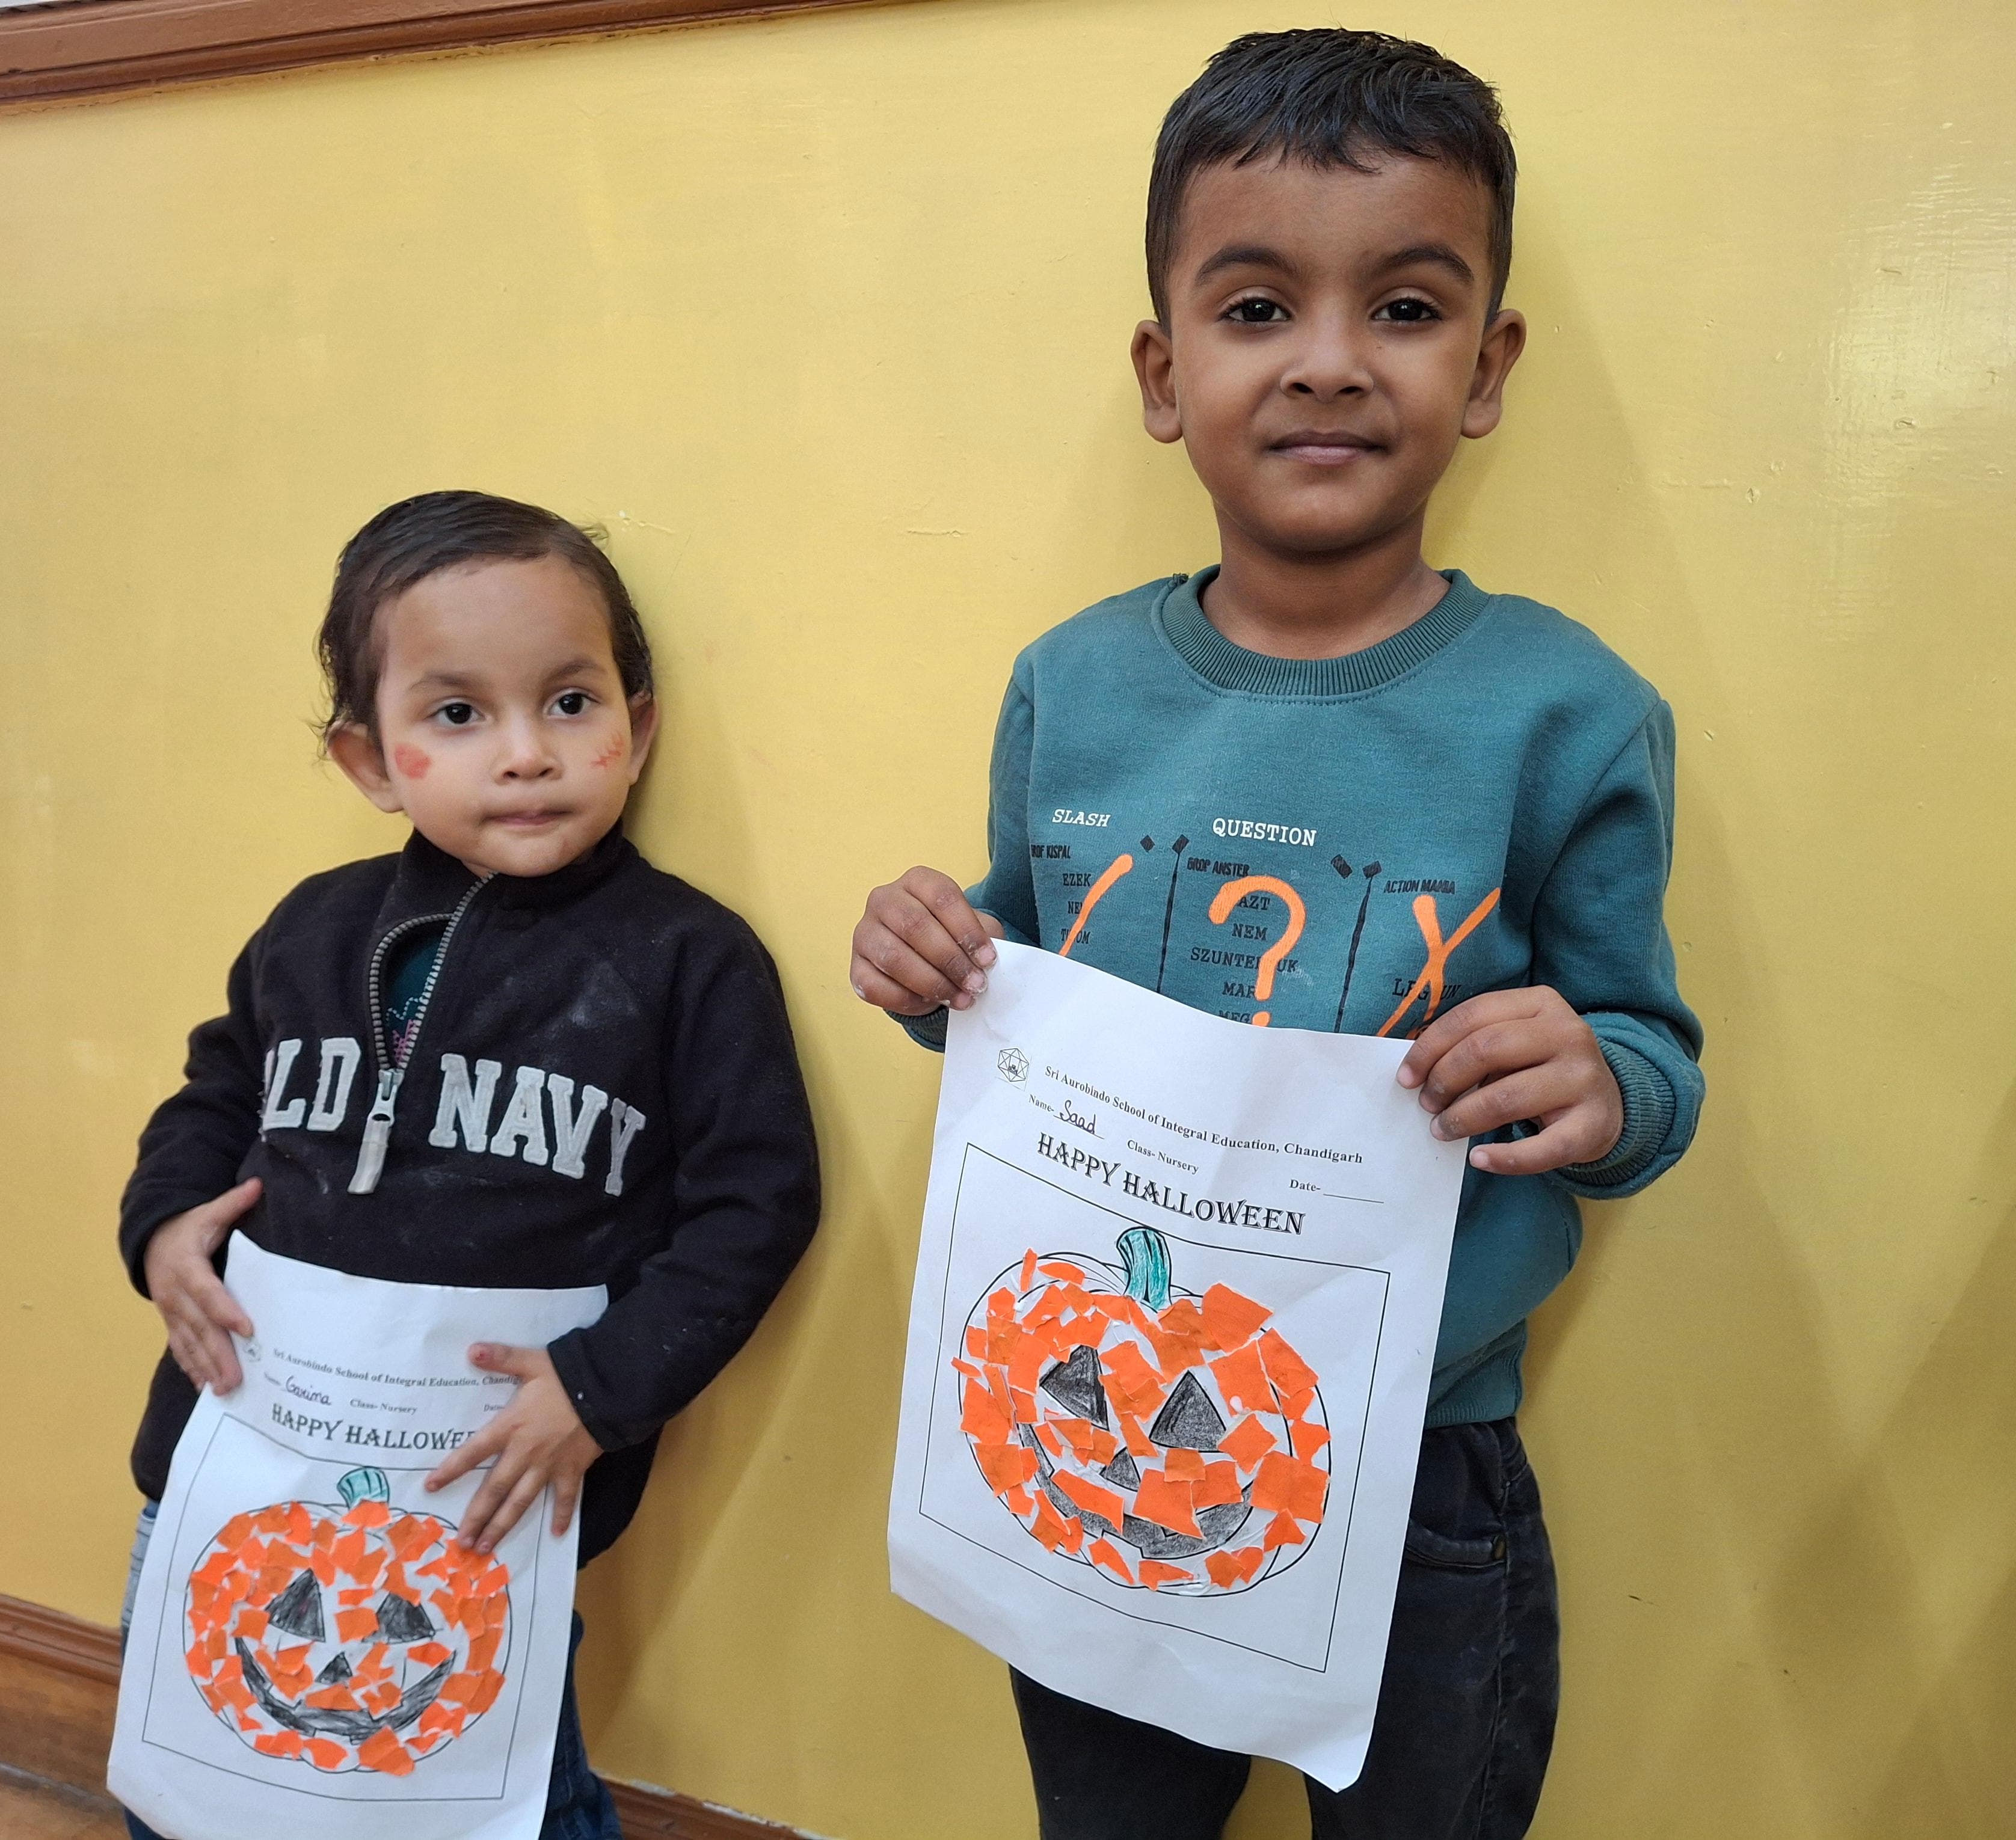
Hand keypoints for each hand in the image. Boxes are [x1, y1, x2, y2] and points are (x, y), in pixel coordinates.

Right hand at [143, 1177, 262, 1392]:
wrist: (148, 1240)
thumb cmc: (185, 1228)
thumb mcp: (207, 1212)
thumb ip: (232, 1203)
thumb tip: (259, 1185)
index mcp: (186, 1268)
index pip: (209, 1293)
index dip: (226, 1311)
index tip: (248, 1330)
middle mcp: (175, 1295)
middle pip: (199, 1328)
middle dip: (218, 1354)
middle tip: (236, 1379)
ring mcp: (170, 1312)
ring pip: (188, 1344)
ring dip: (205, 1368)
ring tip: (224, 1390)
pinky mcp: (170, 1321)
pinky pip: (179, 1348)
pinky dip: (191, 1367)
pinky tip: (204, 1387)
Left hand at [425, 1345, 602, 1552]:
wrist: (608, 1389)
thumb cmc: (567, 1376)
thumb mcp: (532, 1362)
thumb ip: (502, 1357)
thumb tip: (470, 1350)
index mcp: (511, 1427)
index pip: (473, 1451)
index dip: (451, 1469)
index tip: (430, 1487)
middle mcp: (526, 1453)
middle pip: (495, 1490)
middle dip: (477, 1517)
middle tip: (462, 1542)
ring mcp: (549, 1465)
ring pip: (522, 1501)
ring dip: (503, 1526)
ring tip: (487, 1548)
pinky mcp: (573, 1469)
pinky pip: (565, 1498)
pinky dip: (562, 1516)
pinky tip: (555, 1535)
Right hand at [851, 866, 1004, 1015]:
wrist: (923, 958)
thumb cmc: (950, 937)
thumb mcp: (972, 928)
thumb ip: (983, 936)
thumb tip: (985, 961)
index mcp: (916, 881)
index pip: (942, 896)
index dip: (967, 930)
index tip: (987, 959)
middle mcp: (884, 899)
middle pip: (916, 926)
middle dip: (951, 960)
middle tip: (975, 984)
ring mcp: (865, 932)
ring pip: (894, 958)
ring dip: (932, 983)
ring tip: (960, 999)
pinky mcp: (855, 967)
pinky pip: (877, 986)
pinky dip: (907, 999)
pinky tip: (929, 1003)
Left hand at [1396, 988, 1622, 1174]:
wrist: (1609, 1101)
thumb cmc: (1541, 1067)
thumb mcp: (1515, 1041)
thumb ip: (1473, 1044)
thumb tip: (1414, 1070)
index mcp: (1542, 1003)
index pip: (1473, 1015)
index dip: (1431, 1046)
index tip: (1406, 1077)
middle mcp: (1569, 1033)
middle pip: (1487, 1049)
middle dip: (1444, 1079)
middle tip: (1426, 1104)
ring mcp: (1585, 1079)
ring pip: (1508, 1097)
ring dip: (1464, 1118)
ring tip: (1442, 1130)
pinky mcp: (1594, 1125)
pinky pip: (1543, 1148)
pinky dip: (1505, 1158)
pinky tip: (1479, 1160)